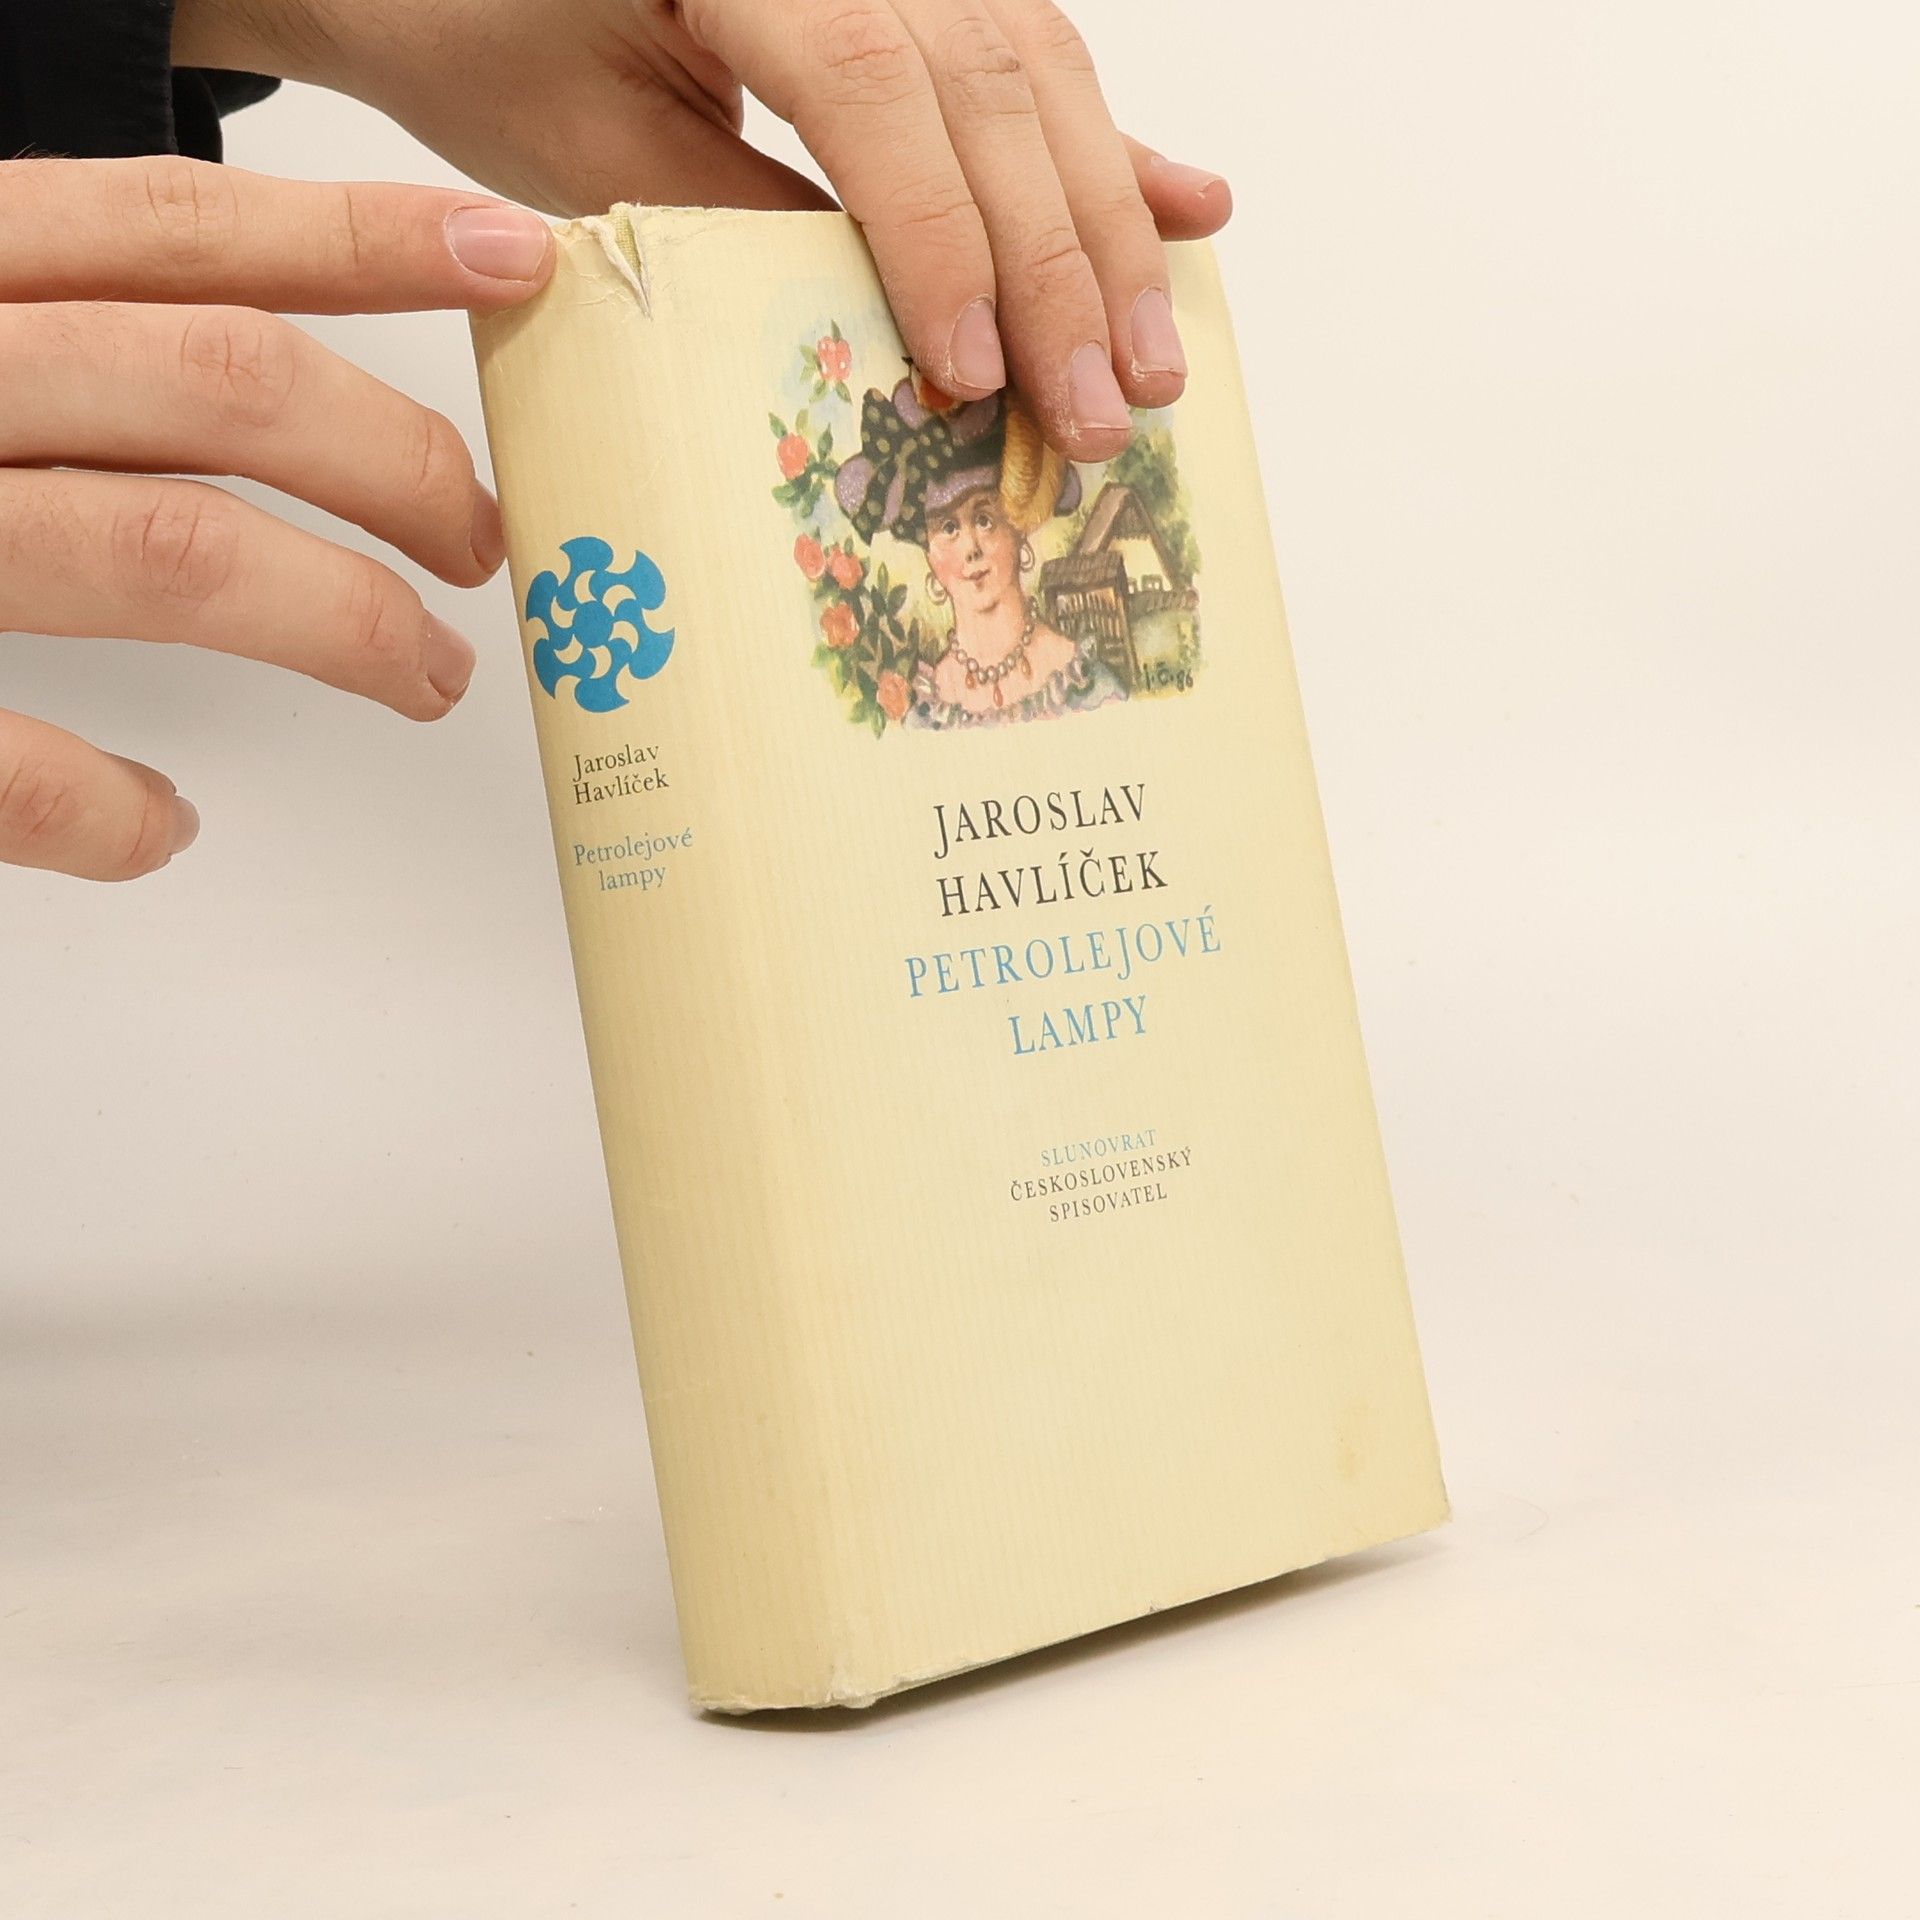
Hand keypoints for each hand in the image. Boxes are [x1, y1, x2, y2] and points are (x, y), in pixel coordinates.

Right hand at [0, 156, 553, 881]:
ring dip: (339, 622)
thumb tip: (216, 371)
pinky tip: (160, 823)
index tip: (511, 261)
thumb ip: (29, 335)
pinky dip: (105, 803)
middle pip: (216, 383)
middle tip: (484, 545)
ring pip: (165, 548)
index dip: (359, 242)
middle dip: (397, 464)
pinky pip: (3, 760)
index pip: (168, 227)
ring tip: (424, 675)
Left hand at [176, 0, 1231, 460]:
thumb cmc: (475, 27)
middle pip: (991, 81)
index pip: (870, 79)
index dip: (938, 236)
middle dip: (1059, 265)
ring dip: (1108, 228)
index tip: (974, 374)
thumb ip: (743, 227)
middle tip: (1104, 411)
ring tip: (1150, 360)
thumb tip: (897, 337)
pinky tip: (1186, 207)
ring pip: (1040, 71)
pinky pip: (1032, 56)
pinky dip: (1107, 152)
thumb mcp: (588, 148)